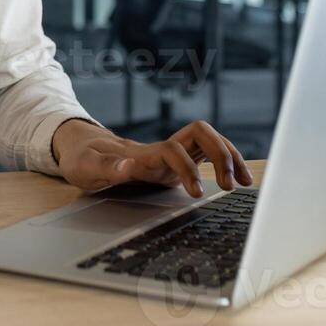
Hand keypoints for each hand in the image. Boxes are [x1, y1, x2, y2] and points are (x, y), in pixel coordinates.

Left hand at [51, 119, 252, 196]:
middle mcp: (161, 150)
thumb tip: (129, 168)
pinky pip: (206, 153)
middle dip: (220, 155)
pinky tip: (238, 179)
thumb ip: (108, 168)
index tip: (196, 191)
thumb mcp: (86, 166)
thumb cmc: (82, 157)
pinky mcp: (174, 162)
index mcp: (142, 154)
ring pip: (208, 140)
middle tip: (230, 185)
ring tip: (244, 183)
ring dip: (229, 155)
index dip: (187, 167)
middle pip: (200, 134)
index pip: (173, 150)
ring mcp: (170, 154)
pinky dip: (225, 161)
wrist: (81, 147)